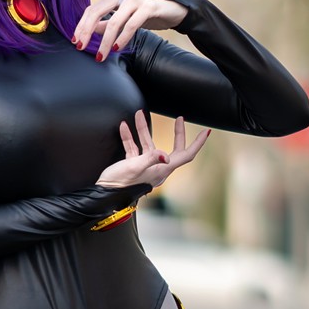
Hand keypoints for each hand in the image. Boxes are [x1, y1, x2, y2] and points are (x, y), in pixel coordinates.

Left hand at [73, 0, 188, 58]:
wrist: (176, 9)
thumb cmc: (149, 14)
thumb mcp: (126, 18)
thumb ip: (109, 23)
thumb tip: (90, 31)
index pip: (92, 9)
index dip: (81, 25)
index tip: (76, 41)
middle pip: (97, 11)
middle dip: (86, 31)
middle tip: (81, 47)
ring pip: (114, 21)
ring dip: (105, 41)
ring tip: (100, 56)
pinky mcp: (149, 7)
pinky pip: (131, 25)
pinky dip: (122, 38)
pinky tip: (116, 48)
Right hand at [96, 109, 210, 191]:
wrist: (103, 194)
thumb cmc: (119, 184)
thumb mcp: (134, 168)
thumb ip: (149, 158)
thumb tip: (163, 155)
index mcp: (162, 170)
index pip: (186, 155)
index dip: (197, 144)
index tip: (205, 132)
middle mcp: (156, 168)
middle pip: (173, 149)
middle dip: (177, 133)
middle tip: (179, 118)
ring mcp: (144, 167)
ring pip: (149, 144)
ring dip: (143, 129)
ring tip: (139, 114)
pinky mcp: (132, 165)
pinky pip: (134, 148)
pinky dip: (129, 137)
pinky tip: (124, 127)